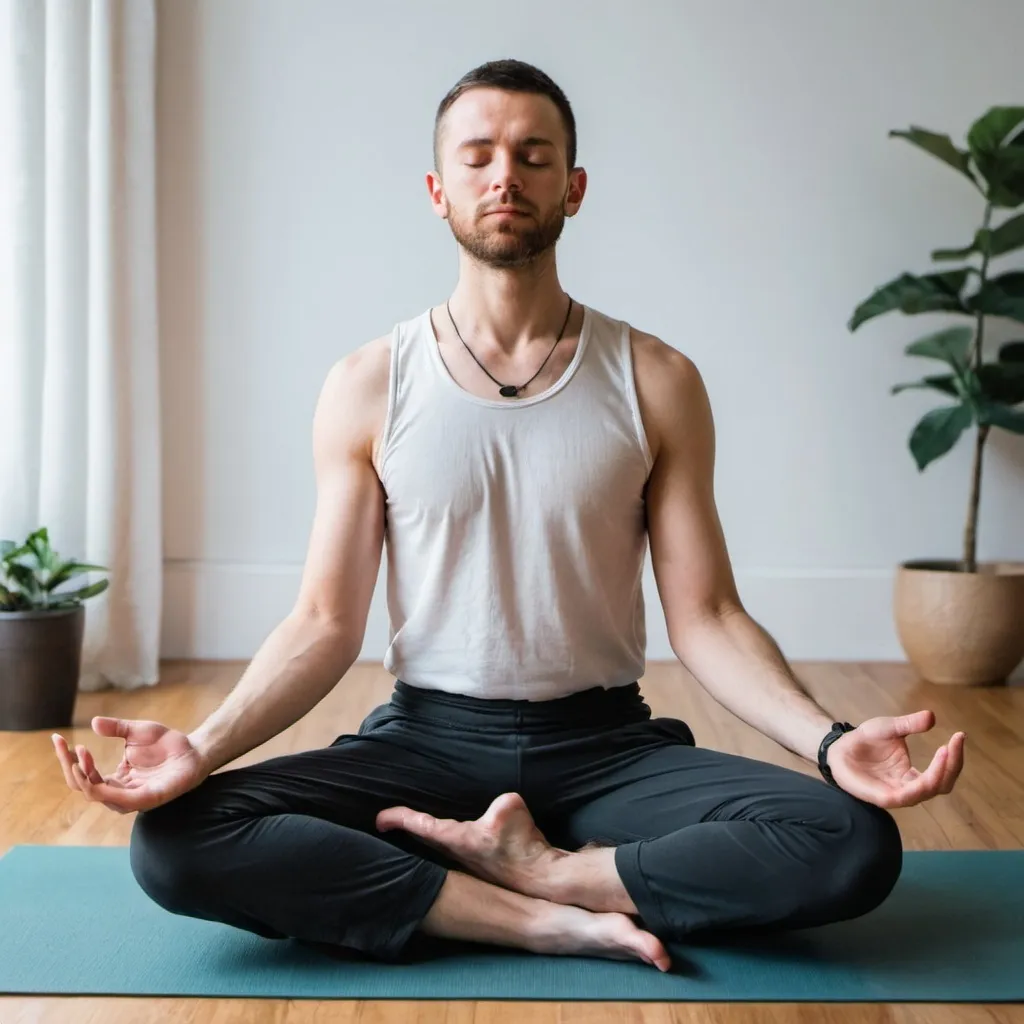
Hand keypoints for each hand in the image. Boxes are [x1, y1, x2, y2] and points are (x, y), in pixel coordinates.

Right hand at [52, 717, 207, 813]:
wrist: (196, 749)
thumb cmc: (168, 743)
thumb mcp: (137, 731)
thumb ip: (117, 728)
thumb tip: (94, 722)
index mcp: (115, 779)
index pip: (83, 774)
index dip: (68, 758)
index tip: (57, 738)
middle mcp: (120, 792)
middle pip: (83, 786)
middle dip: (69, 766)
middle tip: (65, 746)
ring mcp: (132, 798)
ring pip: (96, 795)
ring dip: (83, 777)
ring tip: (78, 755)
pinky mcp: (147, 799)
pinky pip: (119, 800)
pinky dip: (102, 789)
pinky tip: (91, 773)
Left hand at [826, 710, 964, 807]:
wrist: (839, 747)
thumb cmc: (865, 740)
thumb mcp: (889, 728)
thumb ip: (909, 724)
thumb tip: (932, 716)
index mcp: (913, 776)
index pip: (944, 773)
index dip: (955, 756)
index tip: (960, 735)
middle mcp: (909, 789)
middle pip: (943, 784)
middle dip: (953, 764)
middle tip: (955, 742)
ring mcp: (897, 795)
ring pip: (929, 791)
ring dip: (941, 772)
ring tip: (945, 750)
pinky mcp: (883, 798)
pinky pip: (908, 796)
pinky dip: (921, 784)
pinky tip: (925, 769)